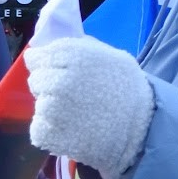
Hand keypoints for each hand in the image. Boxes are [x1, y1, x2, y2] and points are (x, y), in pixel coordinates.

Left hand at [25, 36, 154, 178]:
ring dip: (51, 111)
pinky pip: (38, 130)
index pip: (36, 57)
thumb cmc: (129, 90)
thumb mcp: (111, 57)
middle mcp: (58, 79)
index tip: (53, 71)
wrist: (142, 130)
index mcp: (72, 56)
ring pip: (38, 105)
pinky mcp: (49, 133)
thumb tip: (55, 44)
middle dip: (47, 86)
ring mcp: (52, 108)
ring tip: (75, 116)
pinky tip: (69, 132)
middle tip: (69, 97)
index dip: (43, 64)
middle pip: (35, 80)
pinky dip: (50, 132)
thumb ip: (81, 48)